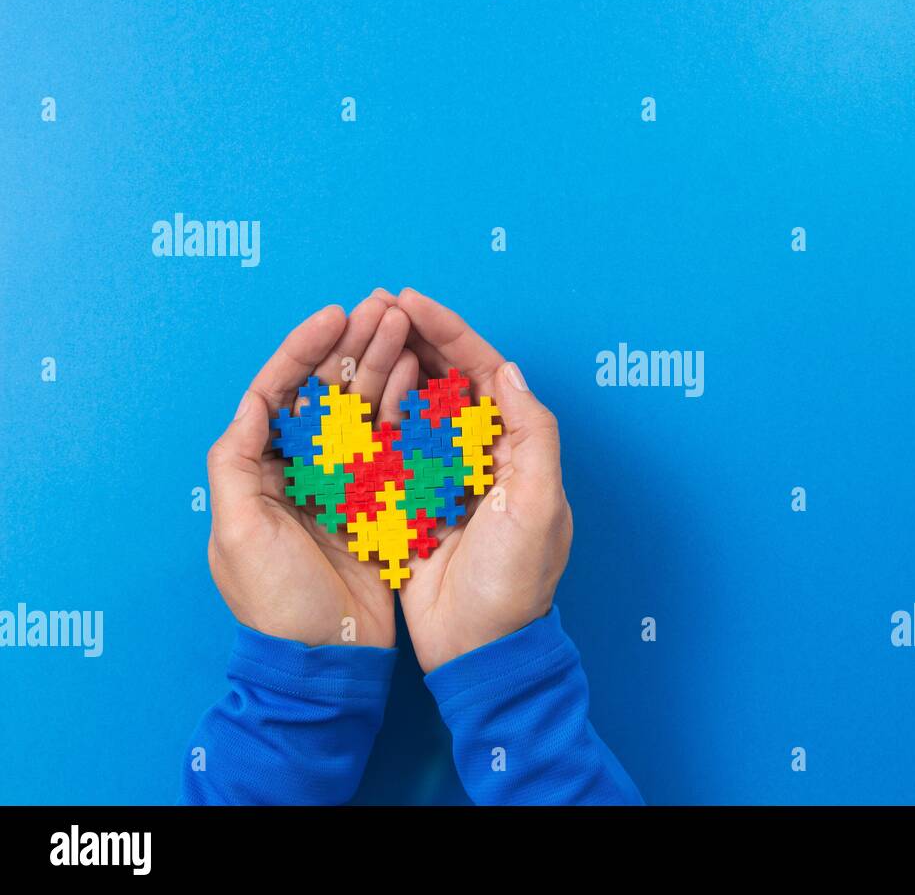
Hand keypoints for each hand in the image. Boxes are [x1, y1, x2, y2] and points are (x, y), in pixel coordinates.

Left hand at [205, 290, 413, 647]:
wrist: (327, 660)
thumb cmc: (276, 603)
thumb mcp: (238, 535)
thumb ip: (237, 466)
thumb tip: (251, 406)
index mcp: (259, 472)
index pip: (277, 394)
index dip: (303, 351)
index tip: (333, 316)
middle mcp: (300, 469)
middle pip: (324, 392)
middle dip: (351, 345)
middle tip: (383, 306)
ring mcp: (341, 482)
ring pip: (361, 408)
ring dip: (381, 364)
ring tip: (407, 325)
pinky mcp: (378, 500)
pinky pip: (391, 441)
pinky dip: (404, 406)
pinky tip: (421, 376)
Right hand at [393, 288, 573, 672]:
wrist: (479, 648)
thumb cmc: (517, 581)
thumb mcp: (538, 505)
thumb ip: (532, 435)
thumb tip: (509, 372)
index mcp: (516, 446)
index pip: (484, 372)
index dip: (451, 332)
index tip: (412, 299)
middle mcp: (478, 452)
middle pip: (445, 379)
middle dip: (414, 338)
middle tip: (375, 302)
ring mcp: (441, 473)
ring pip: (412, 404)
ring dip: (388, 367)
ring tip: (357, 331)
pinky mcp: (408, 499)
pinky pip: (386, 444)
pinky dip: (369, 414)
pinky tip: (345, 388)